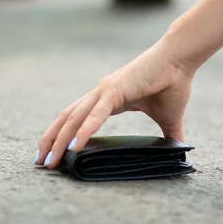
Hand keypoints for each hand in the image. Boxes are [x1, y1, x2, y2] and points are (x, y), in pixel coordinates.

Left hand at [35, 39, 194, 168]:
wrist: (181, 60)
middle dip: (51, 141)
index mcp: (107, 100)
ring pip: (74, 118)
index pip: (76, 119)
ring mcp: (105, 91)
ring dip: (60, 140)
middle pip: (66, 119)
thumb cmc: (174, 84)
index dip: (62, 136)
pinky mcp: (115, 90)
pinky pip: (95, 115)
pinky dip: (83, 131)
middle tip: (41, 163)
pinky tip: (73, 147)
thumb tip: (178, 149)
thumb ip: (169, 135)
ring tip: (50, 160)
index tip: (53, 154)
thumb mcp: (168, 118)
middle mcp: (100, 94)